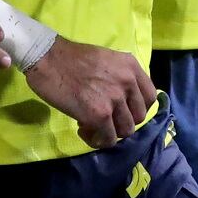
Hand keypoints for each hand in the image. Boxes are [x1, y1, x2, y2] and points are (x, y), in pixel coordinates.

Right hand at [24, 37, 155, 148]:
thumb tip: (124, 100)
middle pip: (139, 117)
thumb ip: (119, 76)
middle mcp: (127, 82)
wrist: (47, 58)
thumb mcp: (105, 59)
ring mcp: (115, 99)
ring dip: (109, 132)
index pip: (150, 98)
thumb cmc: (70, 58)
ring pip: (125, 131)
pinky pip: (108, 139)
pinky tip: (82, 128)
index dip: (136, 109)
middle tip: (103, 118)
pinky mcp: (100, 115)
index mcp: (131, 66)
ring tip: (91, 124)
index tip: (122, 111)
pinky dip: (96, 139)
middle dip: (121, 122)